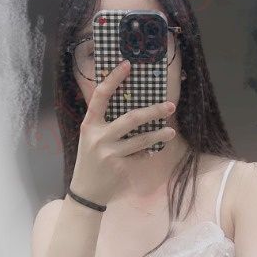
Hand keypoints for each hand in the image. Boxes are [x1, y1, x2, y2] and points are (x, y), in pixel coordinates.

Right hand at [71, 59, 175, 203]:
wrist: (86, 192)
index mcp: (90, 125)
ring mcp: (110, 153)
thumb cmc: (90, 160)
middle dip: (153, 111)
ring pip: (141, 140)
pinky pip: (140, 155)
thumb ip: (105, 123)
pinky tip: (153, 151)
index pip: (100, 96)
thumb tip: (131, 105)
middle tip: (170, 106)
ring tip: (170, 132)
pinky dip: (147, 152)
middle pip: (131, 119)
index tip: (127, 65)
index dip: (113, 79)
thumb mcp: (91, 138)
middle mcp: (99, 137)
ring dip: (159, 135)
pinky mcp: (120, 167)